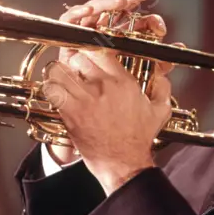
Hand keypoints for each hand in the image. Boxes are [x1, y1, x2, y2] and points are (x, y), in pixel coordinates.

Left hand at [44, 0, 174, 192]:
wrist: (124, 163)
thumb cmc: (139, 140)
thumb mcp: (159, 111)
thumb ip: (162, 88)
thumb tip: (163, 75)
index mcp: (123, 82)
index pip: (101, 51)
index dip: (90, 51)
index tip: (87, 54)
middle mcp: (105, 87)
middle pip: (79, 56)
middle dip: (74, 61)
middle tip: (73, 68)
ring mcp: (86, 99)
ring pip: (62, 70)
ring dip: (58, 73)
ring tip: (61, 78)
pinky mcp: (72, 113)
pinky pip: (53, 90)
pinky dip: (50, 88)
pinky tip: (54, 93)